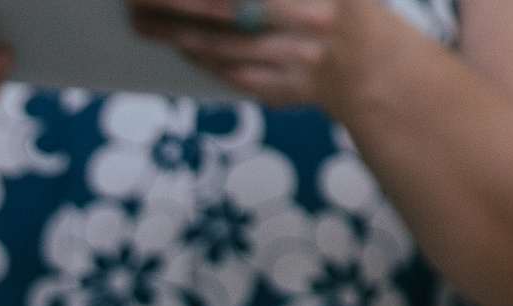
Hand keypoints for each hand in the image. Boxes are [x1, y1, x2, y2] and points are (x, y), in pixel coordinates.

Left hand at [126, 0, 364, 109]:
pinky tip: (175, 42)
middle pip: (226, 7)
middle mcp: (311, 18)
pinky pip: (230, 73)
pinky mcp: (285, 91)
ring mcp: (298, 59)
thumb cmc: (337, 5)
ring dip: (173, 33)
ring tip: (139, 20)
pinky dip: (198, 57)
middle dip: (173, 2)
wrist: (373, 67)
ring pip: (222, 46)